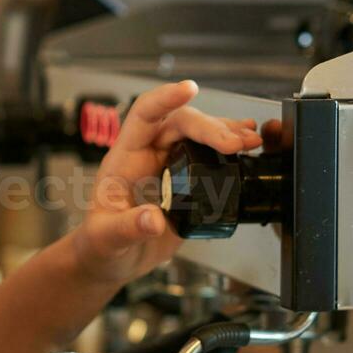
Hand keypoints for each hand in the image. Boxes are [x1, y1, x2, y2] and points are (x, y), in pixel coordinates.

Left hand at [68, 80, 263, 289]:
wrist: (113, 262)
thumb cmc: (101, 246)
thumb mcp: (107, 239)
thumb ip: (127, 227)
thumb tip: (152, 219)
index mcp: (124, 158)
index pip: (143, 115)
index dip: (165, 99)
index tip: (189, 89)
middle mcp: (148, 155)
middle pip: (181, 123)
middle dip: (211, 127)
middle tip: (235, 142)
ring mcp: (170, 167)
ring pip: (199, 136)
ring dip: (226, 133)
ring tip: (250, 139)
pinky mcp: (187, 184)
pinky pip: (209, 157)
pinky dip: (230, 150)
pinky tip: (248, 145)